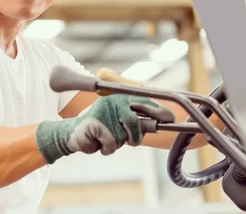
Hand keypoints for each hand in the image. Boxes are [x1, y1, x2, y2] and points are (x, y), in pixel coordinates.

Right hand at [36, 94, 173, 162]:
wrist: (73, 133)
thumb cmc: (101, 127)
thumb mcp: (120, 122)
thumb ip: (138, 121)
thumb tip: (159, 124)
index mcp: (123, 98)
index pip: (146, 103)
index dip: (160, 112)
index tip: (172, 119)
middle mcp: (116, 101)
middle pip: (135, 122)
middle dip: (135, 136)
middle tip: (132, 141)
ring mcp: (105, 111)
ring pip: (123, 137)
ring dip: (116, 144)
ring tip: (105, 138)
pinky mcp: (95, 123)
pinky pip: (110, 144)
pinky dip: (105, 148)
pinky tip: (97, 142)